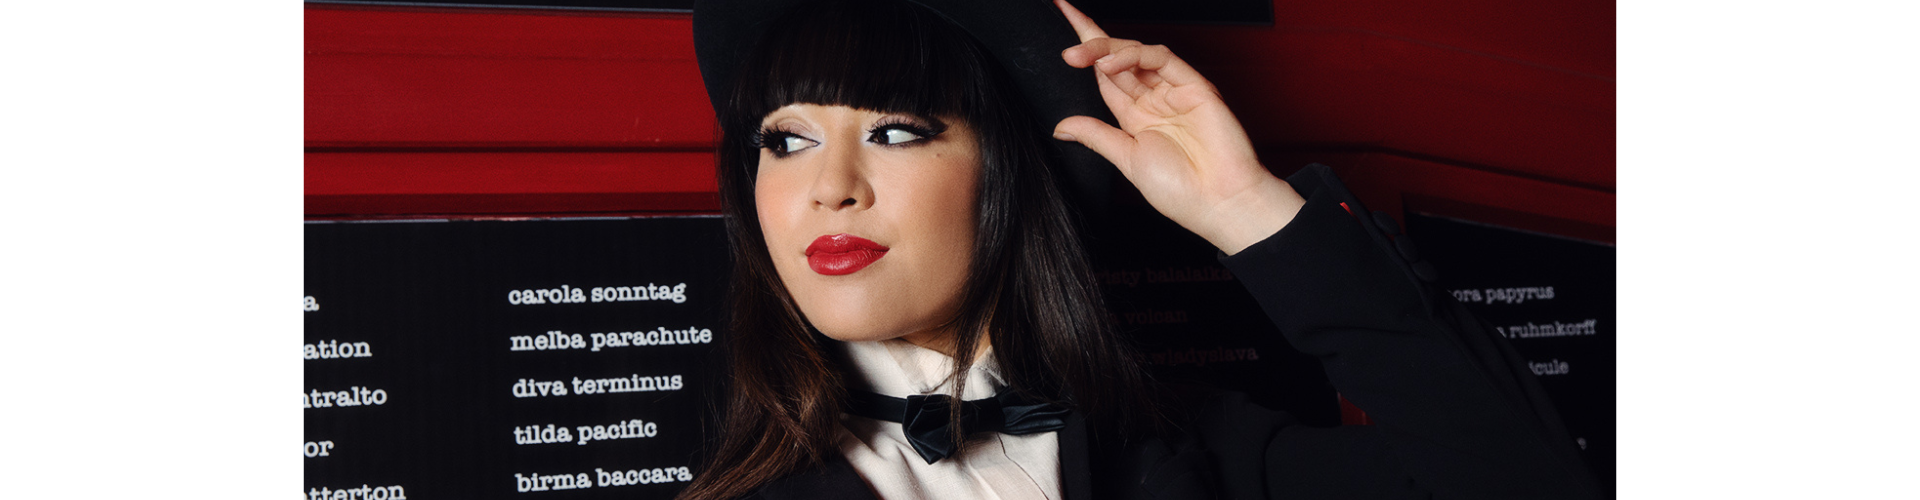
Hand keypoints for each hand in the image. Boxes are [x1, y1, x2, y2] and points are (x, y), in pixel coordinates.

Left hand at [1051, 0, 1304, 254]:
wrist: (1219, 202)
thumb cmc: (1181, 190)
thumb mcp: (1127, 160)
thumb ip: (1097, 136)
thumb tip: (1062, 127)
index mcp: (1136, 117)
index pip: (1105, 78)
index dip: (1084, 57)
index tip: (1063, 44)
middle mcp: (1154, 100)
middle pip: (1117, 60)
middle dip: (1089, 46)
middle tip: (1066, 53)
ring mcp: (1174, 91)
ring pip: (1136, 54)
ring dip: (1106, 50)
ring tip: (1079, 58)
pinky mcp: (1194, 85)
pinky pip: (1161, 58)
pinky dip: (1134, 55)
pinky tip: (1111, 63)